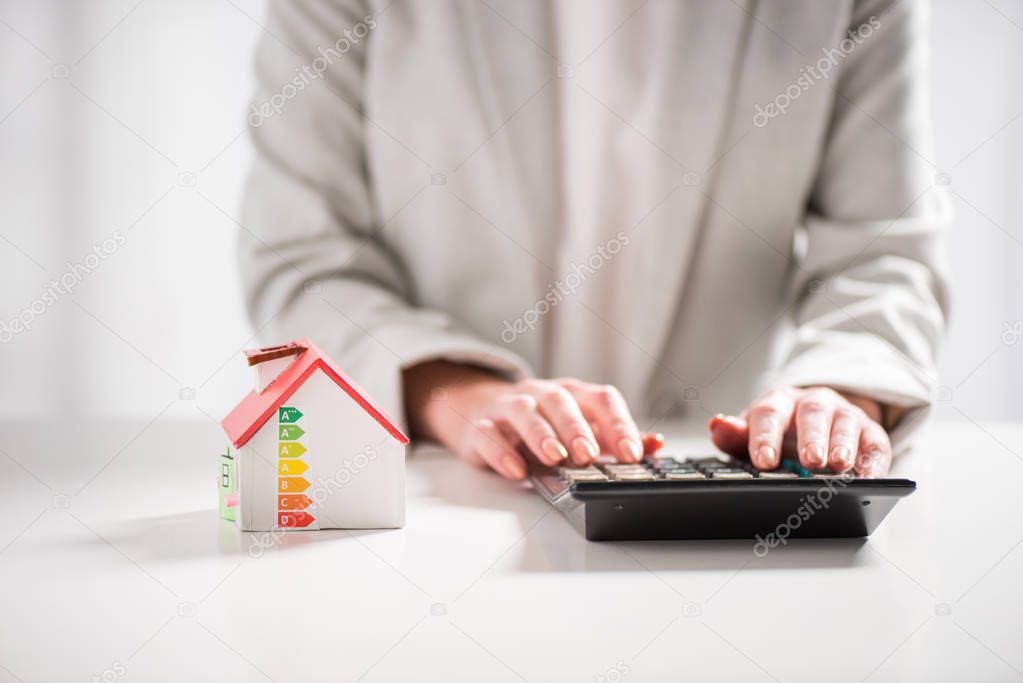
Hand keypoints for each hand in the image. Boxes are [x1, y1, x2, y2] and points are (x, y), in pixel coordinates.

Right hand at [405, 361, 643, 479]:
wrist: (481, 413)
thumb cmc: (541, 425)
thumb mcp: (581, 430)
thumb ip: (616, 440)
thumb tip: (654, 444)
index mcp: (573, 394)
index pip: (600, 400)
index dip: (618, 425)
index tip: (632, 454)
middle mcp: (541, 395)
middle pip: (560, 401)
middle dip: (576, 428)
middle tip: (589, 454)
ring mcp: (509, 408)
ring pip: (523, 412)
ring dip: (540, 433)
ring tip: (555, 457)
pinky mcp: (481, 427)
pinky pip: (488, 434)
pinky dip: (501, 451)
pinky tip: (516, 470)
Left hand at [707, 386, 891, 476]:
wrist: (816, 421)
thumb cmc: (781, 433)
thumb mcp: (753, 434)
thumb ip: (734, 435)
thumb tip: (717, 425)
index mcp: (780, 402)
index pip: (769, 413)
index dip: (766, 437)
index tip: (764, 461)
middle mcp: (813, 403)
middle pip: (812, 414)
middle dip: (811, 437)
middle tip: (809, 460)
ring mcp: (844, 415)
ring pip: (846, 423)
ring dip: (843, 443)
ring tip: (839, 464)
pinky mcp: (870, 432)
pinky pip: (876, 443)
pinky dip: (874, 460)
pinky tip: (870, 477)